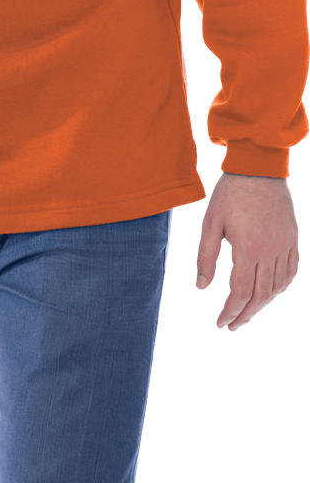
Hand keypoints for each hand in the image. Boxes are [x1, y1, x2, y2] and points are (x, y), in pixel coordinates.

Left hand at [195, 172, 299, 331]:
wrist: (258, 168)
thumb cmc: (230, 193)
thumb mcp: (210, 223)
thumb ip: (205, 257)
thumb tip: (201, 287)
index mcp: (248, 249)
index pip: (240, 293)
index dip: (230, 312)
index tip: (220, 323)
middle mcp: (270, 252)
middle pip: (260, 296)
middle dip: (245, 315)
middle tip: (231, 326)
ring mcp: (285, 245)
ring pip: (277, 288)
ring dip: (262, 304)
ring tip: (247, 311)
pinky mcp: (293, 238)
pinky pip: (291, 272)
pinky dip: (281, 287)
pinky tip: (270, 292)